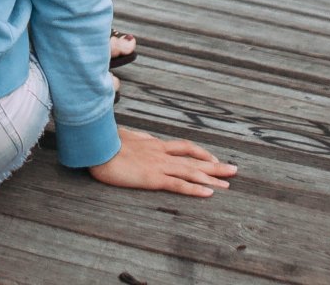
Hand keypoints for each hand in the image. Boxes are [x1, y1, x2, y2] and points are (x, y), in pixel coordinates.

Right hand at [87, 126, 236, 196]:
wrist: (95, 146)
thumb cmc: (103, 142)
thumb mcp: (121, 136)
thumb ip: (134, 138)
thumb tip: (139, 137)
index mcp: (153, 143)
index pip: (182, 147)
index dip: (199, 153)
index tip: (211, 158)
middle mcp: (160, 152)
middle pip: (193, 158)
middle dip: (215, 165)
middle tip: (234, 169)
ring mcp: (158, 164)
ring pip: (191, 170)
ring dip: (212, 177)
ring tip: (229, 183)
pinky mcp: (153, 177)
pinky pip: (178, 184)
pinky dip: (195, 188)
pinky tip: (209, 192)